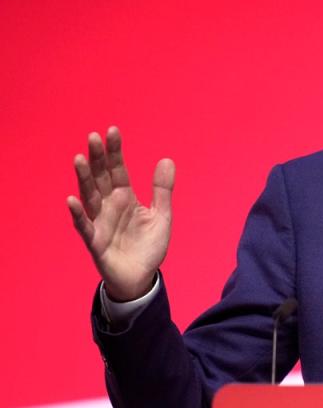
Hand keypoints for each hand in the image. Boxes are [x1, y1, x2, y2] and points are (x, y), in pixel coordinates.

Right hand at [67, 127, 174, 301]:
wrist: (142, 277)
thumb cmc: (149, 245)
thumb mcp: (161, 215)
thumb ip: (162, 189)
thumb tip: (166, 159)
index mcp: (125, 197)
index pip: (118, 169)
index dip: (115, 151)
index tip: (112, 130)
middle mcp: (109, 205)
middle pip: (101, 177)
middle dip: (97, 158)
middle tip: (93, 137)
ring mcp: (100, 221)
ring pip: (89, 196)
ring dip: (84, 178)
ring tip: (79, 158)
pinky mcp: (95, 241)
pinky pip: (84, 226)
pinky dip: (78, 214)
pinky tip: (72, 200)